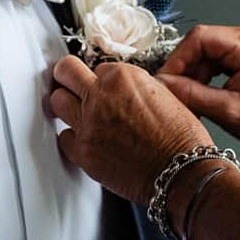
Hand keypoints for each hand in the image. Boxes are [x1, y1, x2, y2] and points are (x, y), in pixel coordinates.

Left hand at [49, 55, 212, 204]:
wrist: (182, 173)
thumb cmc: (181, 139)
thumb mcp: (166, 94)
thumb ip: (136, 86)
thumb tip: (122, 89)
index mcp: (123, 77)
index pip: (99, 66)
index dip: (103, 78)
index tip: (104, 86)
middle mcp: (101, 96)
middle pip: (65, 71)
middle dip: (68, 76)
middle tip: (70, 83)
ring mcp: (89, 124)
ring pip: (57, 101)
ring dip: (67, 104)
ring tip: (76, 111)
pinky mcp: (83, 152)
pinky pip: (63, 137)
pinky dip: (72, 137)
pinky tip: (86, 139)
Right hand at [154, 22, 239, 156]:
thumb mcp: (226, 111)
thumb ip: (190, 95)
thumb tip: (162, 84)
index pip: (199, 38)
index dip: (177, 60)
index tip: (164, 81)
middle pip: (201, 43)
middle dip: (184, 70)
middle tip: (172, 93)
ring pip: (205, 52)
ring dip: (193, 75)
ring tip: (188, 99)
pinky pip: (214, 58)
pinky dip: (204, 76)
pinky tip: (200, 94)